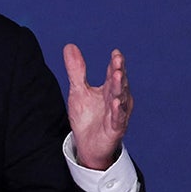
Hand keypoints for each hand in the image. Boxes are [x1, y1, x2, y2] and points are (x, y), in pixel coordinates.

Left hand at [63, 44, 132, 169]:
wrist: (88, 145)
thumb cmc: (87, 117)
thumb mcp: (78, 91)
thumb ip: (76, 70)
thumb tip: (69, 46)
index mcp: (109, 89)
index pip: (112, 73)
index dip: (114, 63)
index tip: (115, 53)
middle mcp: (117, 99)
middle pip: (119, 83)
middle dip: (118, 71)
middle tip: (118, 60)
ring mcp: (117, 114)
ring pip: (121, 98)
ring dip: (120, 87)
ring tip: (118, 75)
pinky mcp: (115, 129)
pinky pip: (117, 119)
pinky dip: (118, 111)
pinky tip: (117, 102)